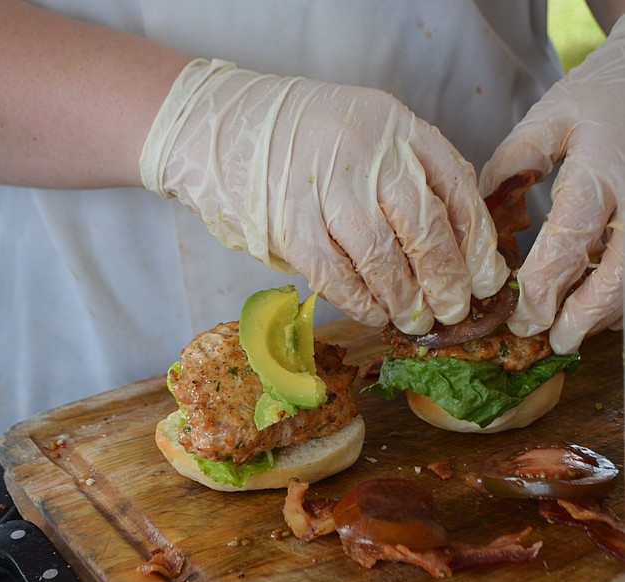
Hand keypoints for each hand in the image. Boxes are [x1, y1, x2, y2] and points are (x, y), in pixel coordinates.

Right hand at [141, 59, 507, 333]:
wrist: (228, 127)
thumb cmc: (307, 138)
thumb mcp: (369, 132)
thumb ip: (407, 173)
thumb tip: (452, 248)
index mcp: (397, 126)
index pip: (456, 188)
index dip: (477, 242)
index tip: (487, 279)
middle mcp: (368, 153)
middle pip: (424, 227)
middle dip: (446, 280)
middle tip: (455, 311)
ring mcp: (326, 187)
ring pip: (381, 257)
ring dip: (404, 299)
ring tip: (417, 322)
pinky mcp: (289, 222)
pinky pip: (335, 274)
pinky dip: (359, 301)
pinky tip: (374, 314)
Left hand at [479, 17, 624, 353]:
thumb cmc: (597, 97)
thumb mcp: (548, 120)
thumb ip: (511, 168)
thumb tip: (483, 222)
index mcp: (602, 169)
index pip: (572, 236)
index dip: (547, 283)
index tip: (524, 315)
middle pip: (621, 271)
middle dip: (585, 314)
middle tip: (555, 340)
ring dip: (608, 311)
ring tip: (573, 331)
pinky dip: (624, 293)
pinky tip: (601, 307)